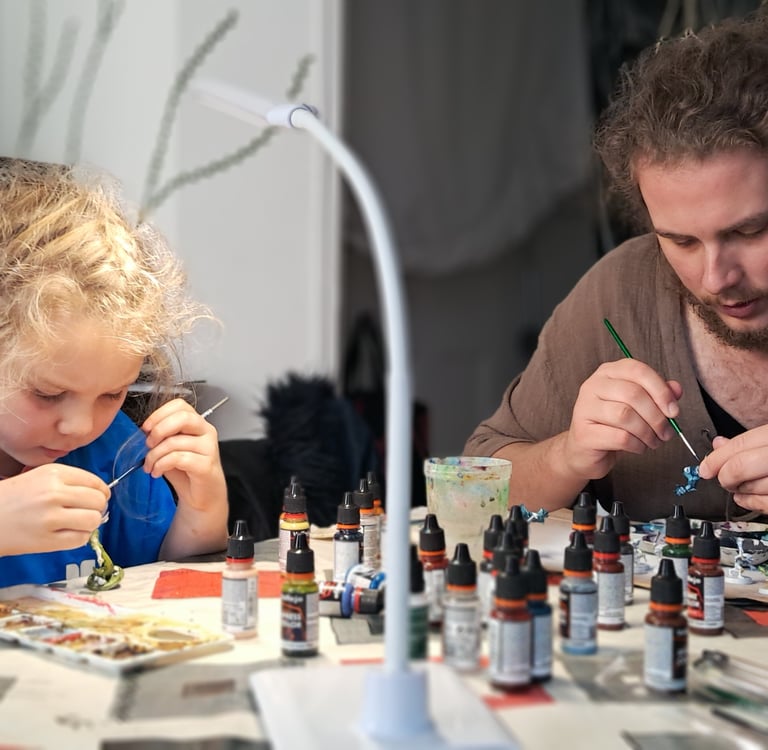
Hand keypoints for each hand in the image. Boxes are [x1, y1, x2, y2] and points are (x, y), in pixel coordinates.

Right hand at [0, 464, 107, 554]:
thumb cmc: (15, 497)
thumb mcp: (40, 476)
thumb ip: (70, 481)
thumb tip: (101, 492)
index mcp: (54, 474)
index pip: (95, 482)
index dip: (101, 492)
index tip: (98, 497)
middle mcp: (54, 493)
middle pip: (98, 501)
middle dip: (97, 507)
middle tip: (87, 511)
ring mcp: (50, 518)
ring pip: (93, 520)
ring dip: (90, 523)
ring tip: (78, 523)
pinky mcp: (46, 540)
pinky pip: (80, 539)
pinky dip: (80, 537)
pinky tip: (69, 533)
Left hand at [140, 398, 227, 558]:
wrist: (201, 495)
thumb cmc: (186, 471)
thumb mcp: (171, 448)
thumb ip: (163, 436)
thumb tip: (146, 431)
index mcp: (197, 424)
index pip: (180, 405)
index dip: (159, 414)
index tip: (146, 428)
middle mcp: (206, 432)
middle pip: (182, 417)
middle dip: (159, 430)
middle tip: (148, 445)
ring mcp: (209, 448)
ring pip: (175, 442)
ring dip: (154, 455)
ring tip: (149, 465)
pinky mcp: (206, 465)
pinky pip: (178, 458)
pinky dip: (162, 465)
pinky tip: (158, 471)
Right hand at [562, 359, 680, 480]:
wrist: (584, 450)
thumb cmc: (612, 425)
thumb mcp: (637, 406)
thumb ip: (656, 394)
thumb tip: (676, 388)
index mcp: (607, 373)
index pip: (637, 370)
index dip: (661, 390)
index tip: (674, 410)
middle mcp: (592, 386)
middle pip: (633, 393)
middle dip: (657, 416)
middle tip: (666, 432)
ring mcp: (584, 408)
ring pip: (625, 415)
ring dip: (647, 432)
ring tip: (653, 441)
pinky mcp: (583, 433)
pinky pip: (620, 437)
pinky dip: (637, 445)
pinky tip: (638, 447)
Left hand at [699, 428, 767, 511]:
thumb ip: (748, 443)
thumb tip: (718, 444)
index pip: (739, 445)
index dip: (715, 458)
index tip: (704, 468)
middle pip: (739, 466)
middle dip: (723, 475)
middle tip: (722, 478)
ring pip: (750, 486)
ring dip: (737, 489)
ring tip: (738, 485)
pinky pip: (763, 504)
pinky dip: (748, 502)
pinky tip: (744, 497)